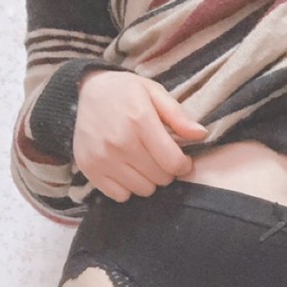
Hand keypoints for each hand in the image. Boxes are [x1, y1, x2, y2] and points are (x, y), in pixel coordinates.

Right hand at [73, 70, 208, 201]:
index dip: (183, 165)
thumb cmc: (125, 92)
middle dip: (165, 171)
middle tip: (158, 157)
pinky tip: (125, 169)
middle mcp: (120, 142)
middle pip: (160, 179)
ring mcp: (103, 158)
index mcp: (139, 120)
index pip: (173, 163)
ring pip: (142, 190)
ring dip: (147, 180)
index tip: (181, 159)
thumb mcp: (154, 92)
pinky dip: (127, 187)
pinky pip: (120, 196)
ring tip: (142, 162)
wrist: (85, 90)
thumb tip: (201, 134)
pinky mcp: (90, 169)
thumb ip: (178, 115)